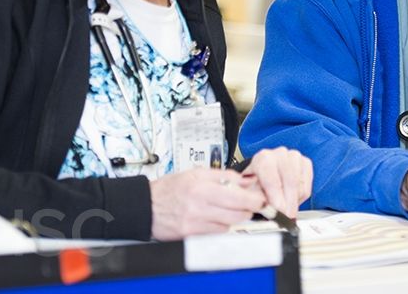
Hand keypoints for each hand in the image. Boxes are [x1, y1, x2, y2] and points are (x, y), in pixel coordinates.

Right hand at [149, 167, 265, 239]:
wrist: (146, 206)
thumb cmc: (170, 188)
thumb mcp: (197, 173)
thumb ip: (224, 176)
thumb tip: (245, 180)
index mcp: (202, 187)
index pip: (238, 196)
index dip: (254, 199)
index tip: (261, 198)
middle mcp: (199, 206)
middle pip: (237, 213)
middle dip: (248, 209)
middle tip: (249, 203)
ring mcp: (195, 223)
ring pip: (229, 224)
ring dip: (235, 217)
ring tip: (229, 208)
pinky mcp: (192, 235)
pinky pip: (217, 233)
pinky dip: (222, 226)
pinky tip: (216, 218)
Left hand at [243, 147, 312, 218]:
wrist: (263, 179)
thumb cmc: (256, 186)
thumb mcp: (251, 193)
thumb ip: (257, 199)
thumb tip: (265, 207)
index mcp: (263, 158)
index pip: (272, 176)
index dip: (276, 194)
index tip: (278, 209)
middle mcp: (279, 154)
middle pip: (290, 179)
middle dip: (289, 201)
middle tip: (287, 215)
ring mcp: (294, 157)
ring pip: (300, 183)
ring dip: (294, 201)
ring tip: (286, 210)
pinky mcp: (306, 163)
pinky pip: (307, 185)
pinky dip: (301, 197)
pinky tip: (291, 199)